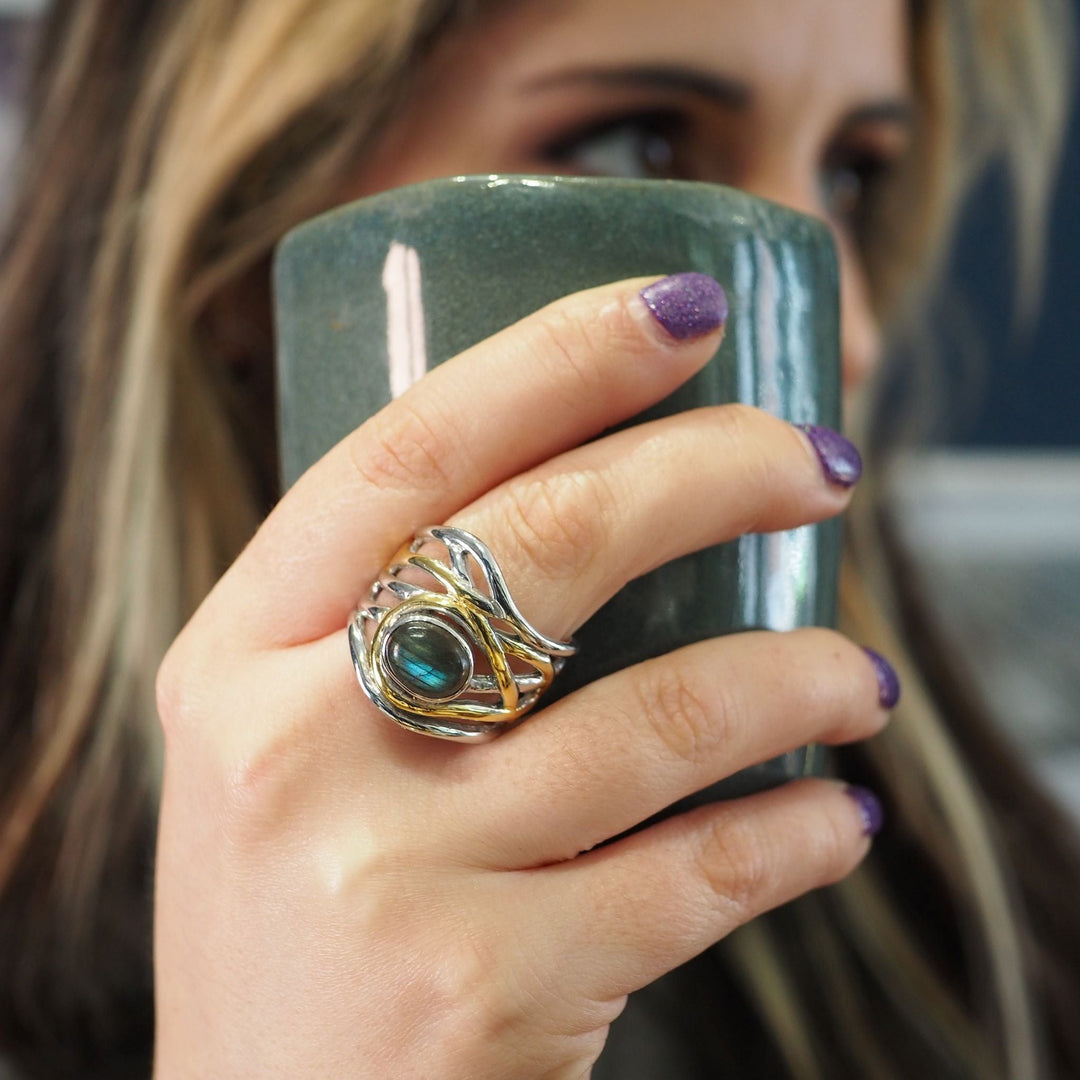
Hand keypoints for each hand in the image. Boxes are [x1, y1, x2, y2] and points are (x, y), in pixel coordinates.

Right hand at [153, 275, 889, 1078]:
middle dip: (716, 470)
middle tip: (821, 461)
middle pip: (548, 540)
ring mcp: (387, 871)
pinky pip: (696, 878)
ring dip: (797, 673)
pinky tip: (838, 815)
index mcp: (238, 655)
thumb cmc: (296, 919)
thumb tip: (586, 511)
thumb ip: (380, 638)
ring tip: (860, 672)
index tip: (685, 311)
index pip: (407, 452)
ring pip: (658, 714)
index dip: (557, 360)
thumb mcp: (284, 753)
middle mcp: (294, 745)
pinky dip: (797, 835)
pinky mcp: (483, 988)